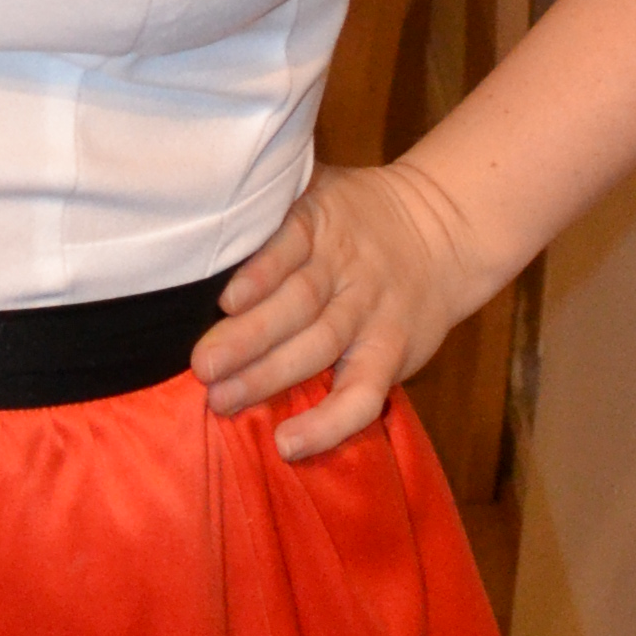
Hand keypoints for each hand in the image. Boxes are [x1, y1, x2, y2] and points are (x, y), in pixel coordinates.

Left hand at [194, 156, 499, 460]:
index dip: (261, 272)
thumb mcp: (316, 192)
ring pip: (321, 346)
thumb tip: (191, 234)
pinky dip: (329, 423)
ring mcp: (370, 312)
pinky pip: (362, 393)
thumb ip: (268, 214)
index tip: (225, 299)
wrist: (444, 230)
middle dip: (249, 337)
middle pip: (298, 302)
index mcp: (321, 221)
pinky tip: (289, 443)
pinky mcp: (391, 352)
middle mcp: (346, 267)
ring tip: (223, 400)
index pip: (291, 243)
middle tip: (203, 365)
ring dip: (270, 377)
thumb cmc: (355, 217)